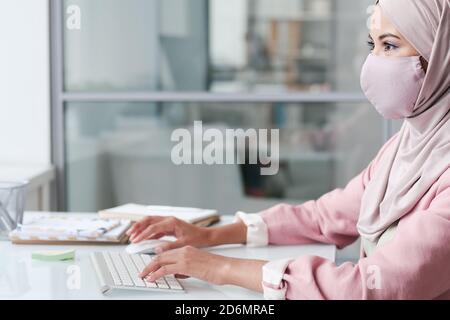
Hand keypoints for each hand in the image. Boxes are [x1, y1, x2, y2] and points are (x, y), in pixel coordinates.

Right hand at [126, 216, 211, 251]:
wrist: (204, 236)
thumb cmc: (196, 238)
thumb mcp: (183, 244)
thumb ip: (170, 246)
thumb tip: (156, 249)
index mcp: (172, 222)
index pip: (153, 227)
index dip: (143, 234)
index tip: (136, 240)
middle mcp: (168, 219)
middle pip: (148, 220)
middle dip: (137, 226)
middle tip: (129, 234)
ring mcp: (168, 222)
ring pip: (150, 222)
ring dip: (140, 228)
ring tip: (132, 235)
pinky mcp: (168, 226)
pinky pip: (154, 227)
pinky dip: (147, 232)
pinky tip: (142, 239)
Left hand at [139, 246, 266, 291]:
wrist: (225, 267)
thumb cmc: (216, 268)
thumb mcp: (198, 266)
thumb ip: (185, 268)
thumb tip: (177, 274)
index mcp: (187, 248)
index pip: (167, 253)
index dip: (156, 260)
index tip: (150, 266)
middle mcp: (184, 250)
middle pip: (161, 255)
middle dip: (149, 264)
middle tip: (143, 272)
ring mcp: (184, 257)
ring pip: (160, 261)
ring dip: (149, 269)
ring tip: (144, 276)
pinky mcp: (184, 265)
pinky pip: (165, 269)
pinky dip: (156, 274)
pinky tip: (152, 279)